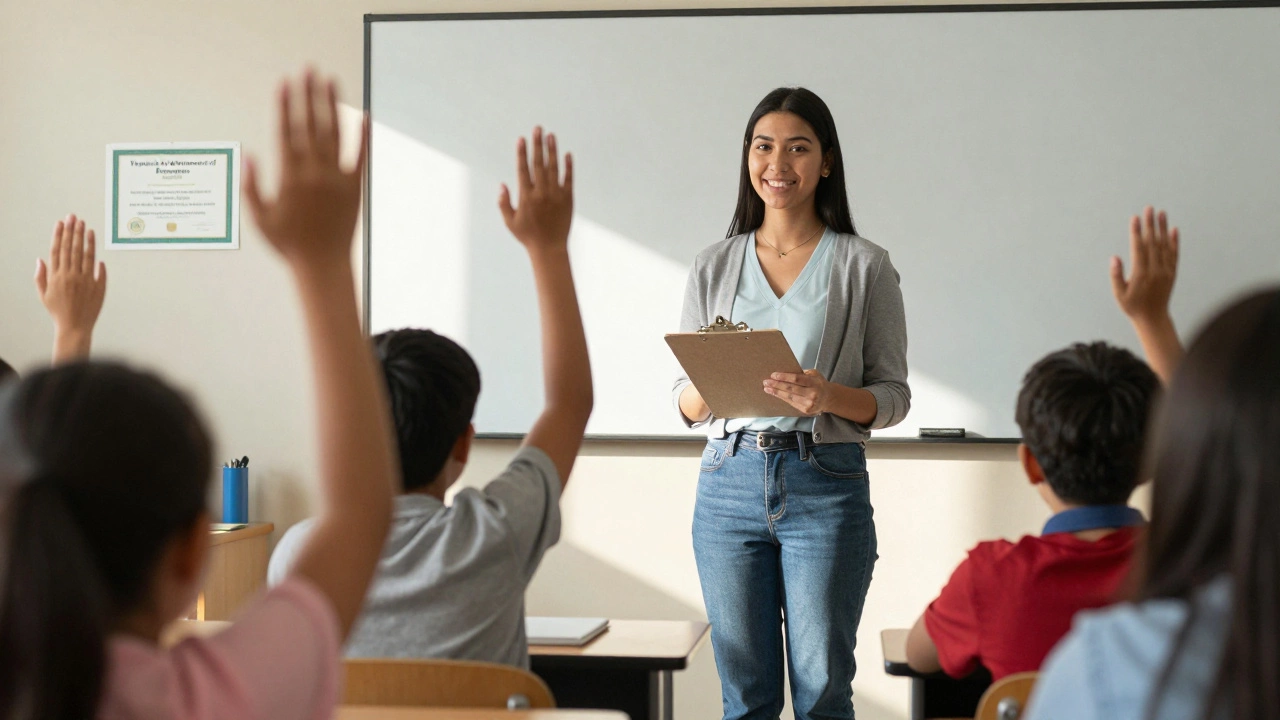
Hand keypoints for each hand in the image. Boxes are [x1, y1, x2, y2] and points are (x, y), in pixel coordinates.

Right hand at [36, 214, 106, 359]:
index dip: (59, 235)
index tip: (61, 223)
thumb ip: (41, 276)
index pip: (58, 251)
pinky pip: (98, 270)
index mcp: (56, 277)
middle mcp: (71, 276)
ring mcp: (85, 281)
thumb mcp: (44, 294)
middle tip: (75, 217)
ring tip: (86, 226)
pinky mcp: (97, 287)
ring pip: (86, 256)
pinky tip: (95, 244)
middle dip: (73, 232)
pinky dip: (96, 257)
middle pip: (72, 249)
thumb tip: (40, 259)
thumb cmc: (58, 311)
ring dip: (86, 239)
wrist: (74, 328)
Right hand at [244, 69, 367, 272]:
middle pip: (310, 125)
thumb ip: (251, 186)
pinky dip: (363, 136)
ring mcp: (337, 179)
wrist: (323, 265)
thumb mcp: (260, 218)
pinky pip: (360, 157)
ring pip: (335, 134)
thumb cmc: (288, 244)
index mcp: (290, 178)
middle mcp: (315, 174)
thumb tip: (248, 154)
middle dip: (308, 94)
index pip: (285, 132)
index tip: (283, 83)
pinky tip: (364, 115)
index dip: (284, 106)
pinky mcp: (355, 187)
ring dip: (332, 105)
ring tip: (329, 80)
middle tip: (307, 68)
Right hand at [499, 126, 572, 252]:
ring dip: (552, 151)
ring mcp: (556, 195)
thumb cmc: (527, 236)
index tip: (521, 139)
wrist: (549, 249)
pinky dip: (568, 166)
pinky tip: (567, 154)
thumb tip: (501, 185)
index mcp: (526, 196)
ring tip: (551, 135)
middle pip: (539, 164)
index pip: (523, 169)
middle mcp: (541, 193)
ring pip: (554, 168)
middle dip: (537, 145)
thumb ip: (503, 203)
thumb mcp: (510, 222)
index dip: (522, 153)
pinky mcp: (568, 199)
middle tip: (538, 128)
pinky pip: (568, 179)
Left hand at [763, 369, 831, 416]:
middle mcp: (812, 393)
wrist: (829, 398)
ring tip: (767, 388)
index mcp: (814, 382)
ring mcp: (809, 403)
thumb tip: (785, 372)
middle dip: (777, 385)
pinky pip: (791, 402)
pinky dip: (782, 398)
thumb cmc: (819, 384)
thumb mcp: (814, 375)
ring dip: (776, 392)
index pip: (797, 379)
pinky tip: (775, 394)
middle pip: (791, 388)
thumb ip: (802, 373)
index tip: (773, 375)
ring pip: (789, 397)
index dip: (784, 377)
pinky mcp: (805, 410)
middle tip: (766, 381)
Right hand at [1111, 206, 1178, 326]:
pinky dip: (1174, 241)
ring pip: (1164, 245)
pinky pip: (1174, 254)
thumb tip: (1114, 258)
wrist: (1154, 319)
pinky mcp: (1172, 273)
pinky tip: (1173, 229)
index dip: (1136, 232)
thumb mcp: (1119, 295)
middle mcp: (1156, 270)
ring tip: (1161, 213)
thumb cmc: (1132, 306)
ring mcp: (1166, 271)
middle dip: (1150, 224)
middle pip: (1152, 242)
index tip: (1135, 218)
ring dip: (1162, 228)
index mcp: (1141, 274)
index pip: (1139, 248)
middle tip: (1149, 208)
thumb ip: (1117, 276)